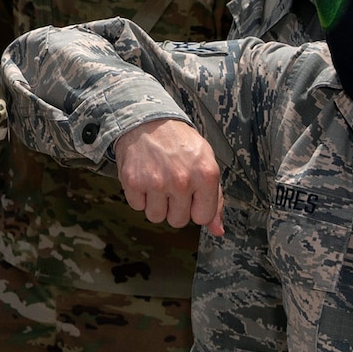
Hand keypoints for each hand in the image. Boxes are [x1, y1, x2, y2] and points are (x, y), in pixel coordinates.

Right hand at [114, 118, 224, 235]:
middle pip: (178, 221)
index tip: (190, 194)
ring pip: (156, 217)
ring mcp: (157, 182)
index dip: (195, 208)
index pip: (202, 217)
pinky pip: (137, 207)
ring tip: (157, 181)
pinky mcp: (134, 181)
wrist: (148, 120)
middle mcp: (182, 180)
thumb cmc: (179, 143)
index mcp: (206, 175)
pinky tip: (144, 178)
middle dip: (174, 207)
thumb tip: (218, 230)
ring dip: (155, 203)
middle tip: (171, 184)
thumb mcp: (205, 163)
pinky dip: (139, 196)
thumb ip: (215, 199)